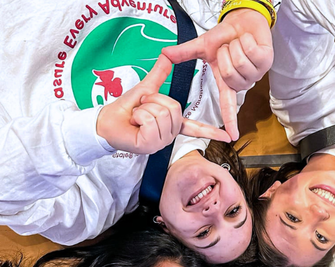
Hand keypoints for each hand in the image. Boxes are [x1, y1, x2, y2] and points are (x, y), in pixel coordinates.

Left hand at [96, 54, 230, 153]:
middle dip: (154, 100)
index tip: (227, 136)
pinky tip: (134, 122)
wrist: (106, 120)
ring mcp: (160, 142)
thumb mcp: (147, 87)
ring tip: (137, 115)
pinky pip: (152, 121)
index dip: (212, 131)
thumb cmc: (125, 109)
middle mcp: (169, 135)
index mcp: (171, 123)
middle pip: (174, 108)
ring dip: (145, 108)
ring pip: (163, 114)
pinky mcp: (150, 145)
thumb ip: (160, 73)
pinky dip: (139, 115)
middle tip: (142, 107)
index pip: (195, 127)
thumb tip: (167, 54)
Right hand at [163, 9, 273, 140]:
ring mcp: (255, 74)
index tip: (232, 137)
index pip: (227, 106)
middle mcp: (242, 82)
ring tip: (238, 43)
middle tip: (228, 48)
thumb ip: (184, 53)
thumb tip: (164, 53)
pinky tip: (249, 40)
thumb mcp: (202, 46)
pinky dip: (247, 41)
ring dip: (236, 46)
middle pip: (230, 74)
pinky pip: (253, 52)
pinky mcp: (266, 62)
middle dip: (225, 54)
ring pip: (241, 63)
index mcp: (226, 83)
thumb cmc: (224, 36)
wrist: (242, 21)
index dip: (230, 121)